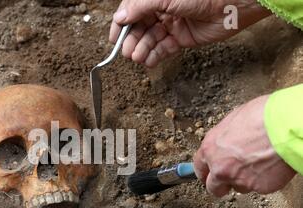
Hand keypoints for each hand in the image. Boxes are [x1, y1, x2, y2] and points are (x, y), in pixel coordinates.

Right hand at [110, 0, 270, 66]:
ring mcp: (172, 24)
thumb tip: (119, 17)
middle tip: (127, 53)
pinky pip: (164, 48)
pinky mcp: (182, 38)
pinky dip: (155, 55)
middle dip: (132, 41)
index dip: (121, 25)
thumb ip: (140, 7)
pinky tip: (149, 61)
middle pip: (139, 27)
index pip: (131, 11)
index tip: (114, 39)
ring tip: (138, 58)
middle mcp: (162, 9)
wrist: (233, 4)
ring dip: (142, 49)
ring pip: (150, 39)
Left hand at [193, 95, 295, 196]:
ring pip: (238, 187)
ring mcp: (238, 180)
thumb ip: (224, 139)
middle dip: (221, 185)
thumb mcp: (233, 120)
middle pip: (213, 188)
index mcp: (210, 149)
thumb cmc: (262, 117)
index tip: (208, 175)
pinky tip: (270, 166)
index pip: (199, 168)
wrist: (286, 127)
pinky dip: (263, 180)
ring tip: (259, 163)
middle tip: (232, 178)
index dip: (205, 172)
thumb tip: (225, 143)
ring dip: (246, 180)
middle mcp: (220, 167)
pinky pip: (258, 187)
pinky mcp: (258, 188)